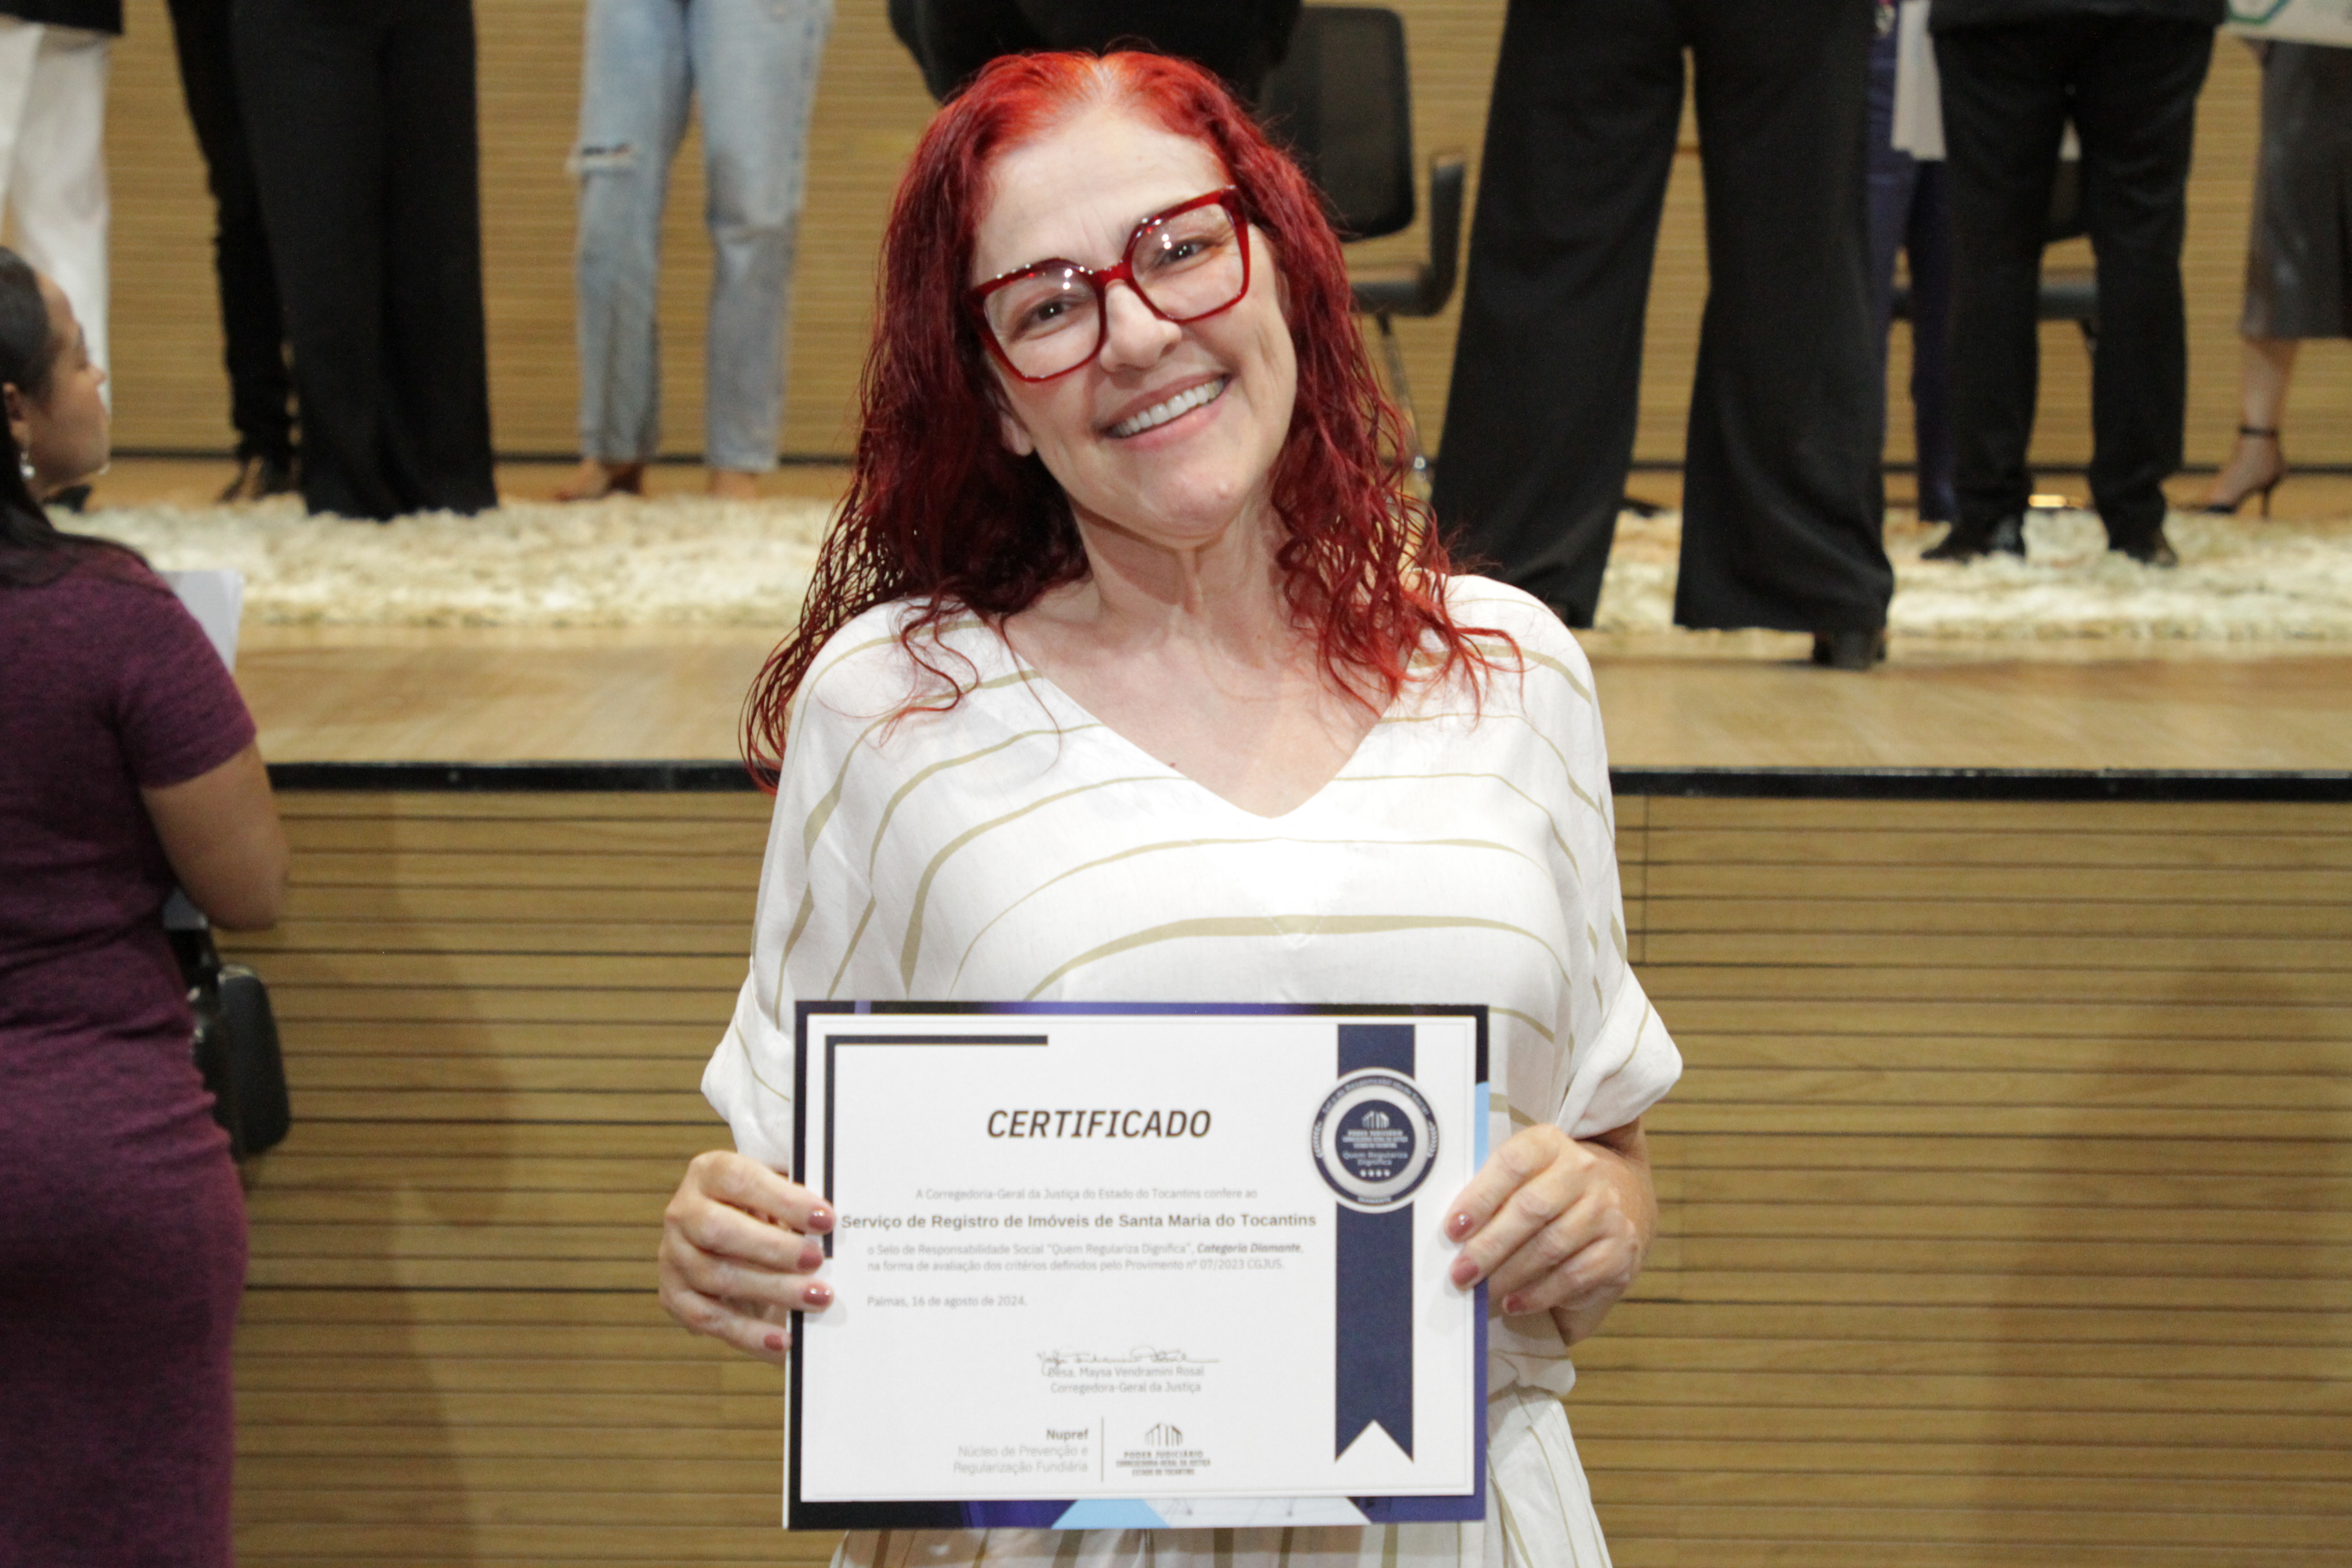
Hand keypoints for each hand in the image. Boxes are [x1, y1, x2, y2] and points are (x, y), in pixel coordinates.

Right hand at [658, 1150, 836, 1363]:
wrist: (733, 1241)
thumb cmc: (768, 1212)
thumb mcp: (779, 1193)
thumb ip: (799, 1201)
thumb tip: (833, 1222)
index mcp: (710, 1172)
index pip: (740, 1180)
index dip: (783, 1200)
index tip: (825, 1219)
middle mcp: (683, 1212)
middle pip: (719, 1230)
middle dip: (773, 1248)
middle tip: (817, 1261)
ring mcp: (673, 1255)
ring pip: (716, 1276)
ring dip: (771, 1290)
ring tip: (816, 1298)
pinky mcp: (674, 1295)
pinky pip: (709, 1318)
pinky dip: (748, 1333)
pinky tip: (782, 1340)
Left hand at [1441, 1120, 1653, 1341]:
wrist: (1614, 1201)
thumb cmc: (1544, 1193)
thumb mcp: (1519, 1179)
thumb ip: (1489, 1194)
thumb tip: (1452, 1233)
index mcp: (1549, 1143)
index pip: (1513, 1163)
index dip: (1480, 1197)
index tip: (1453, 1229)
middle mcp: (1583, 1170)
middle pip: (1531, 1208)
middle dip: (1490, 1245)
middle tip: (1461, 1273)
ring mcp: (1606, 1209)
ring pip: (1552, 1245)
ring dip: (1510, 1274)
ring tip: (1483, 1292)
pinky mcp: (1620, 1247)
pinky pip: (1575, 1275)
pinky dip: (1540, 1293)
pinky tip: (1515, 1302)